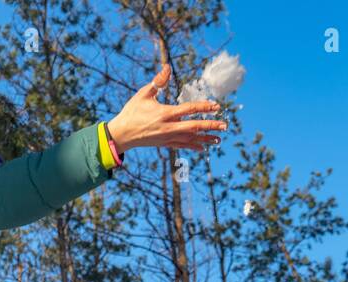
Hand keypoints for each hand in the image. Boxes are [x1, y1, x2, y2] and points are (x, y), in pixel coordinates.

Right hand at [106, 62, 226, 153]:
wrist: (122, 134)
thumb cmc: (132, 111)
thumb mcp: (143, 94)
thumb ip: (158, 81)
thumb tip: (168, 67)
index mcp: (165, 113)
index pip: (189, 109)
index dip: (204, 107)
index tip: (216, 106)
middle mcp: (169, 127)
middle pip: (194, 126)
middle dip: (211, 126)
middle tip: (225, 126)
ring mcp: (168, 137)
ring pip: (191, 139)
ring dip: (206, 139)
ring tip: (219, 140)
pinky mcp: (165, 144)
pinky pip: (183, 146)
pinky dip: (194, 146)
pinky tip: (204, 148)